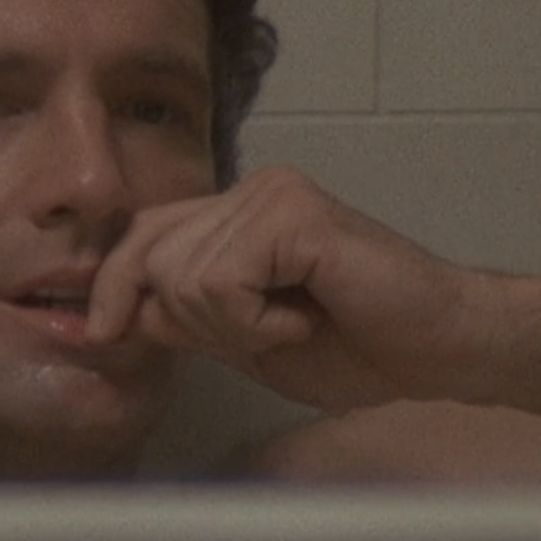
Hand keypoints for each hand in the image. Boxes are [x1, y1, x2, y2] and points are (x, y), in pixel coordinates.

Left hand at [86, 166, 540, 422]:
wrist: (442, 348)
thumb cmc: (358, 347)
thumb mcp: (245, 341)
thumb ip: (184, 321)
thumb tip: (104, 318)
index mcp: (234, 216)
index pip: (139, 237)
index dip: (111, 289)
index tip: (98, 335)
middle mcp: (250, 191)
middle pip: (149, 258)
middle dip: (188, 321)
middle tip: (261, 334)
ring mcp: (273, 195)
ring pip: (182, 277)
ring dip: (232, 326)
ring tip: (292, 324)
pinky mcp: (294, 214)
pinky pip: (223, 282)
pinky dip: (255, 320)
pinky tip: (306, 316)